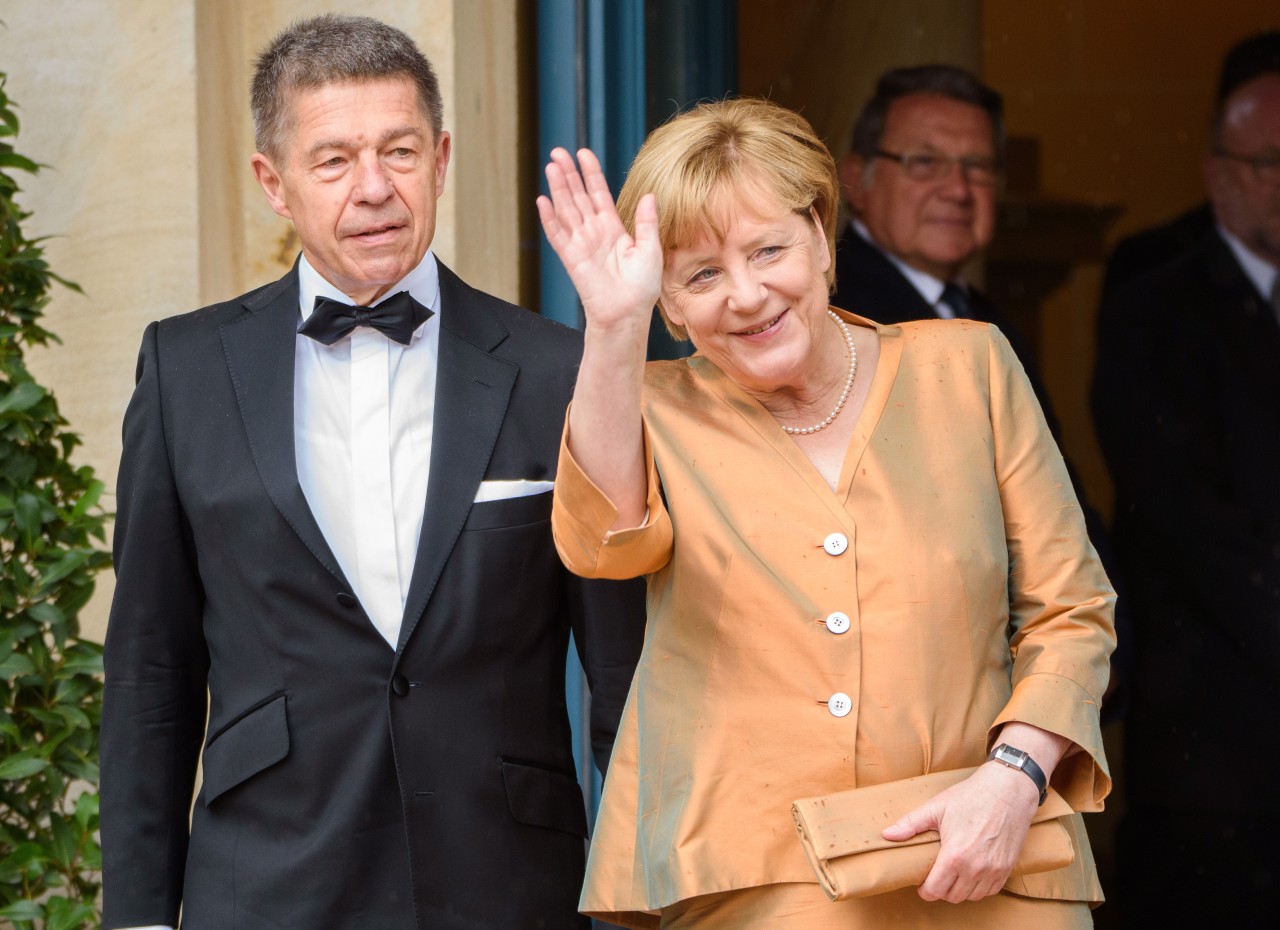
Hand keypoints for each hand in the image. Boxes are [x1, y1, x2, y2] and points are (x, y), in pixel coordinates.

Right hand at [537, 148, 662, 332]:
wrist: (628, 314)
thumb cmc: (642, 288)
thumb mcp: (651, 249)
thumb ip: (647, 222)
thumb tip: (649, 196)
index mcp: (613, 228)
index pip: (598, 193)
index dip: (591, 173)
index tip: (583, 153)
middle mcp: (594, 233)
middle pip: (578, 196)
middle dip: (568, 174)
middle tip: (558, 152)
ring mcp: (581, 244)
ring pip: (566, 210)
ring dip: (557, 188)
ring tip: (551, 166)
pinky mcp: (571, 258)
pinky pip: (557, 235)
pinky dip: (549, 219)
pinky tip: (542, 201)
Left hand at [882, 762, 1039, 902]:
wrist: (1007, 789)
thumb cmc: (971, 796)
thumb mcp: (936, 807)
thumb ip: (910, 824)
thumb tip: (887, 835)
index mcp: (955, 856)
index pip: (935, 890)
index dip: (925, 890)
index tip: (921, 884)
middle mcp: (976, 868)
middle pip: (953, 896)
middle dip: (940, 890)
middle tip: (935, 876)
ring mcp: (994, 870)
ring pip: (972, 896)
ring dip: (960, 890)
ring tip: (952, 875)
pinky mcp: (1008, 868)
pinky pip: (991, 890)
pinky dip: (979, 888)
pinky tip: (971, 874)